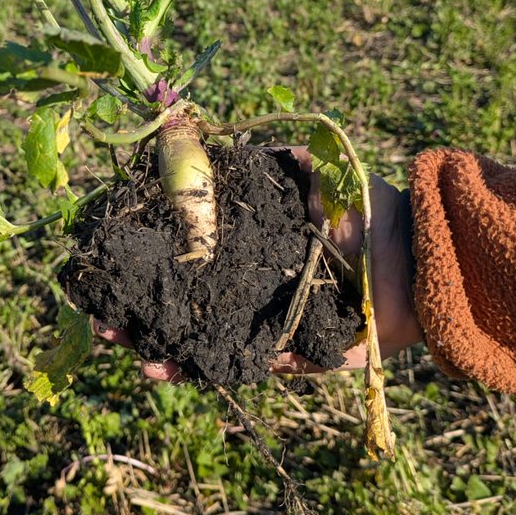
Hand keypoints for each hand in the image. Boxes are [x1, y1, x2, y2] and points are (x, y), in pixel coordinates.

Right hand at [94, 147, 422, 380]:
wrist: (418, 261)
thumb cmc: (368, 211)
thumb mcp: (317, 174)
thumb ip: (275, 163)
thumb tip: (225, 146)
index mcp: (252, 243)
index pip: (186, 249)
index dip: (146, 252)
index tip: (109, 250)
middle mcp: (249, 282)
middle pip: (178, 296)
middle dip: (133, 302)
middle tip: (97, 306)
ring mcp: (260, 320)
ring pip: (192, 334)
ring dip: (149, 339)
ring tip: (115, 339)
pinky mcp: (281, 354)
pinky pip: (228, 364)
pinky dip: (192, 368)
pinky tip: (158, 366)